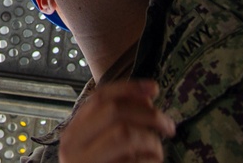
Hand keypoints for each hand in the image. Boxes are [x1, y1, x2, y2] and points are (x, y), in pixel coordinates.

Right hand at [59, 80, 175, 162]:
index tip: (155, 88)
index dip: (130, 88)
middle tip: (169, 126)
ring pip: (127, 134)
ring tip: (158, 152)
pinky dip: (151, 160)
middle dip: (149, 114)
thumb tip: (147, 98)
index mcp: (73, 133)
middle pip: (116, 112)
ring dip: (151, 141)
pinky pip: (136, 162)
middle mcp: (73, 147)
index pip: (101, 97)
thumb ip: (115, 125)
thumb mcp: (100, 148)